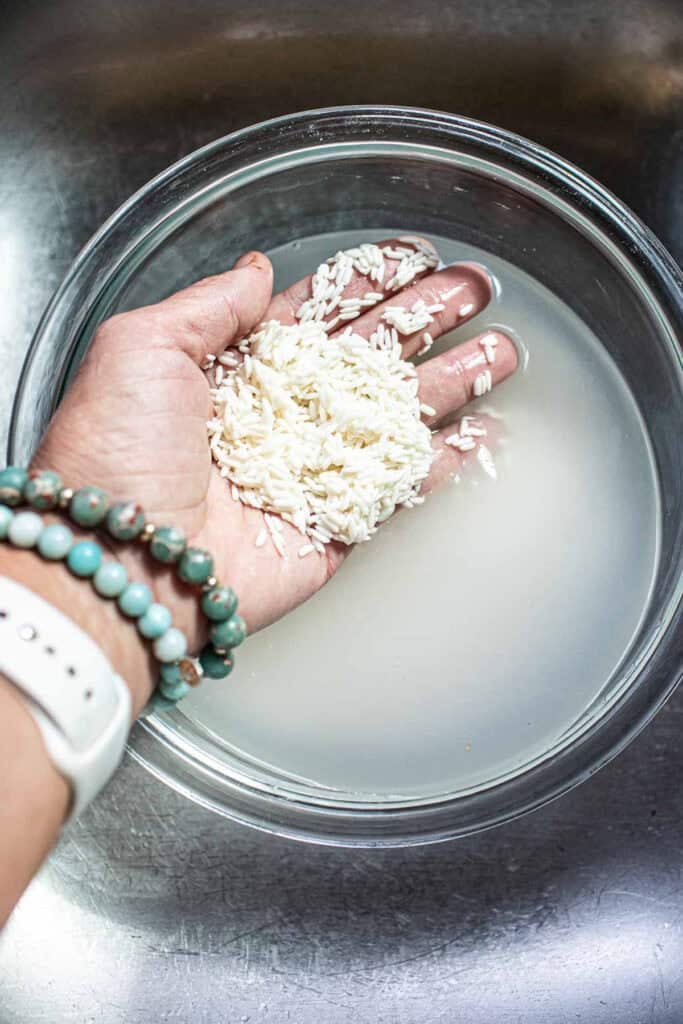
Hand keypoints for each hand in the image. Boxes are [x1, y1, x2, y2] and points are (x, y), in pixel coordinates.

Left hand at [36, 240, 516, 696]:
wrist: (124, 563)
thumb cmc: (117, 452)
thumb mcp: (142, 347)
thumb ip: (211, 305)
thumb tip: (259, 270)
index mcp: (236, 369)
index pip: (317, 313)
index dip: (367, 284)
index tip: (415, 257)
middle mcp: (280, 414)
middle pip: (369, 356)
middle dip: (425, 320)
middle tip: (477, 290)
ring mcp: (312, 470)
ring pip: (396, 415)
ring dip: (452, 380)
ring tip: (503, 351)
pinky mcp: (335, 524)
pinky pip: (400, 486)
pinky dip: (445, 461)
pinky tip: (485, 432)